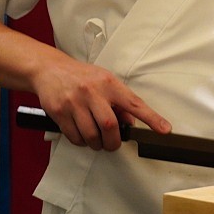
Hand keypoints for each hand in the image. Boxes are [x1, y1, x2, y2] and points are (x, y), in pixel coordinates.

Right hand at [32, 54, 171, 151]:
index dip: (151, 118)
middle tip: (112, 144)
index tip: (164, 130)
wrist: (49, 69)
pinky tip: (82, 135)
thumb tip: (131, 124)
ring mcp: (75, 102)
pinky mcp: (60, 112)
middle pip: (109, 126)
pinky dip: (81, 142)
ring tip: (96, 140)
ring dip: (96, 144)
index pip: (135, 103)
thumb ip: (119, 102)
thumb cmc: (81, 77)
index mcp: (109, 84)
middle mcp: (93, 92)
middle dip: (113, 141)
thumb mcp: (105, 82)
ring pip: (91, 135)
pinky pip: (74, 137)